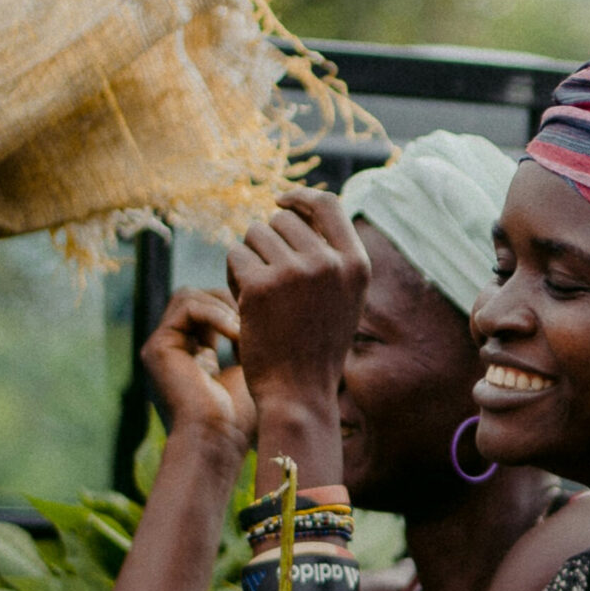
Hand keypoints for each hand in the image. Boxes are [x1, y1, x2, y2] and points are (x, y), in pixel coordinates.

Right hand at [139, 287, 253, 447]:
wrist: (219, 441)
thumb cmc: (242, 418)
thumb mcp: (251, 370)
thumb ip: (248, 339)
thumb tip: (259, 308)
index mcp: (196, 355)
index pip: (210, 310)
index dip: (237, 306)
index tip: (266, 318)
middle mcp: (175, 348)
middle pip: (197, 296)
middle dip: (229, 300)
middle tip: (256, 318)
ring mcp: (162, 347)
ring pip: (189, 295)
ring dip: (224, 306)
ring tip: (246, 329)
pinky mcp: (158, 346)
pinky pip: (187, 307)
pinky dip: (216, 313)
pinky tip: (236, 332)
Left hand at [228, 189, 368, 408]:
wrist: (298, 393)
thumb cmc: (316, 348)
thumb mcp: (343, 299)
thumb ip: (332, 257)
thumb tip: (299, 211)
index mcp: (356, 264)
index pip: (328, 203)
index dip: (300, 197)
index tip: (281, 201)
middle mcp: (329, 263)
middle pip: (282, 219)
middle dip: (267, 242)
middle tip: (268, 279)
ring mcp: (295, 272)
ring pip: (254, 234)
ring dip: (249, 258)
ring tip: (260, 295)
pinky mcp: (260, 285)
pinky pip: (235, 255)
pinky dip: (233, 276)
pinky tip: (245, 304)